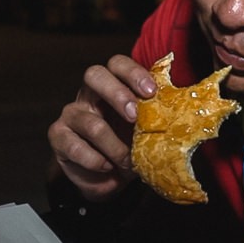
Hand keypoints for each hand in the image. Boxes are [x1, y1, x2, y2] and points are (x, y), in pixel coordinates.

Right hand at [47, 55, 156, 201]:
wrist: (109, 177)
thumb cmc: (131, 146)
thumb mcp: (147, 130)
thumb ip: (158, 116)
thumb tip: (185, 112)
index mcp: (114, 85)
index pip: (117, 64)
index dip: (133, 73)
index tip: (151, 92)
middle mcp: (89, 94)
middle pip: (94, 75)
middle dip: (117, 93)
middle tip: (134, 116)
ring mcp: (72, 113)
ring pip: (90, 121)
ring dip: (114, 146)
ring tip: (128, 161)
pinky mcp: (58, 136)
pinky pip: (74, 145)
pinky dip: (95, 160)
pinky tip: (107, 168)